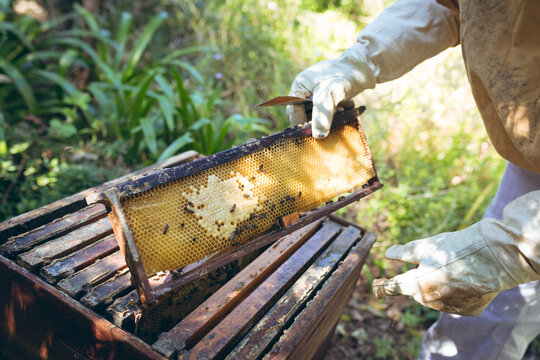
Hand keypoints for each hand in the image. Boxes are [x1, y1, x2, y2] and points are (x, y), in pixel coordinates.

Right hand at [286, 54, 374, 138]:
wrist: (364, 65)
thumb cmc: (345, 75)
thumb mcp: (331, 95)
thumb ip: (322, 115)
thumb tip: (318, 136)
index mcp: (299, 86)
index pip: (293, 112)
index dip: (302, 125)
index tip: (315, 135)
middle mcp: (305, 90)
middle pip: (304, 114)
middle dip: (320, 119)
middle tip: (335, 118)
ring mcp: (315, 93)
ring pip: (317, 113)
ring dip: (331, 116)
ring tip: (344, 108)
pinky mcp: (327, 95)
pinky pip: (327, 110)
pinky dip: (337, 112)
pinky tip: (348, 106)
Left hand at [372, 223, 518, 315]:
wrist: (492, 258)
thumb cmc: (455, 248)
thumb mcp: (425, 246)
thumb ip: (404, 252)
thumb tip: (387, 253)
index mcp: (415, 284)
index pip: (393, 287)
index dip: (383, 286)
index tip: (376, 286)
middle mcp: (430, 301)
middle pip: (417, 290)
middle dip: (420, 279)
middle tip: (433, 263)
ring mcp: (449, 308)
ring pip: (437, 297)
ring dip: (439, 285)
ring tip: (454, 267)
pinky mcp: (468, 311)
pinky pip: (456, 301)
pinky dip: (458, 291)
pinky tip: (468, 278)